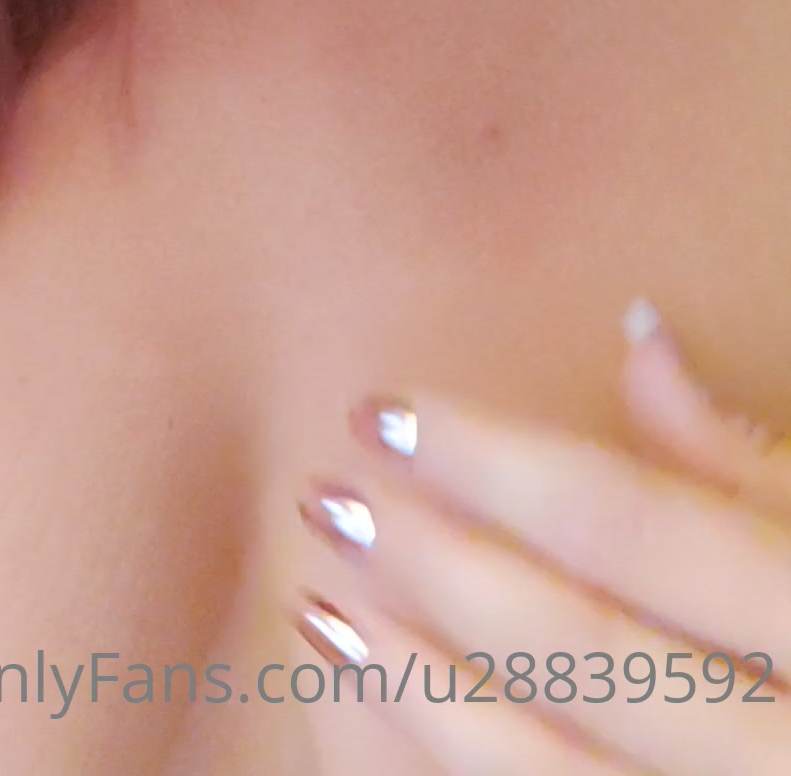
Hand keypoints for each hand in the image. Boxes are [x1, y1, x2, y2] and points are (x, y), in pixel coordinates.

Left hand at [290, 300, 790, 772]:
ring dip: (411, 689)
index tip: (383, 410)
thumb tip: (635, 331)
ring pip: (541, 774)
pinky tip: (374, 723)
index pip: (633, 526)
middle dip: (431, 566)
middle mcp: (787, 751)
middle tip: (329, 496)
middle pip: (574, 647)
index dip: (494, 463)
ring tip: (320, 606)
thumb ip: (752, 459)